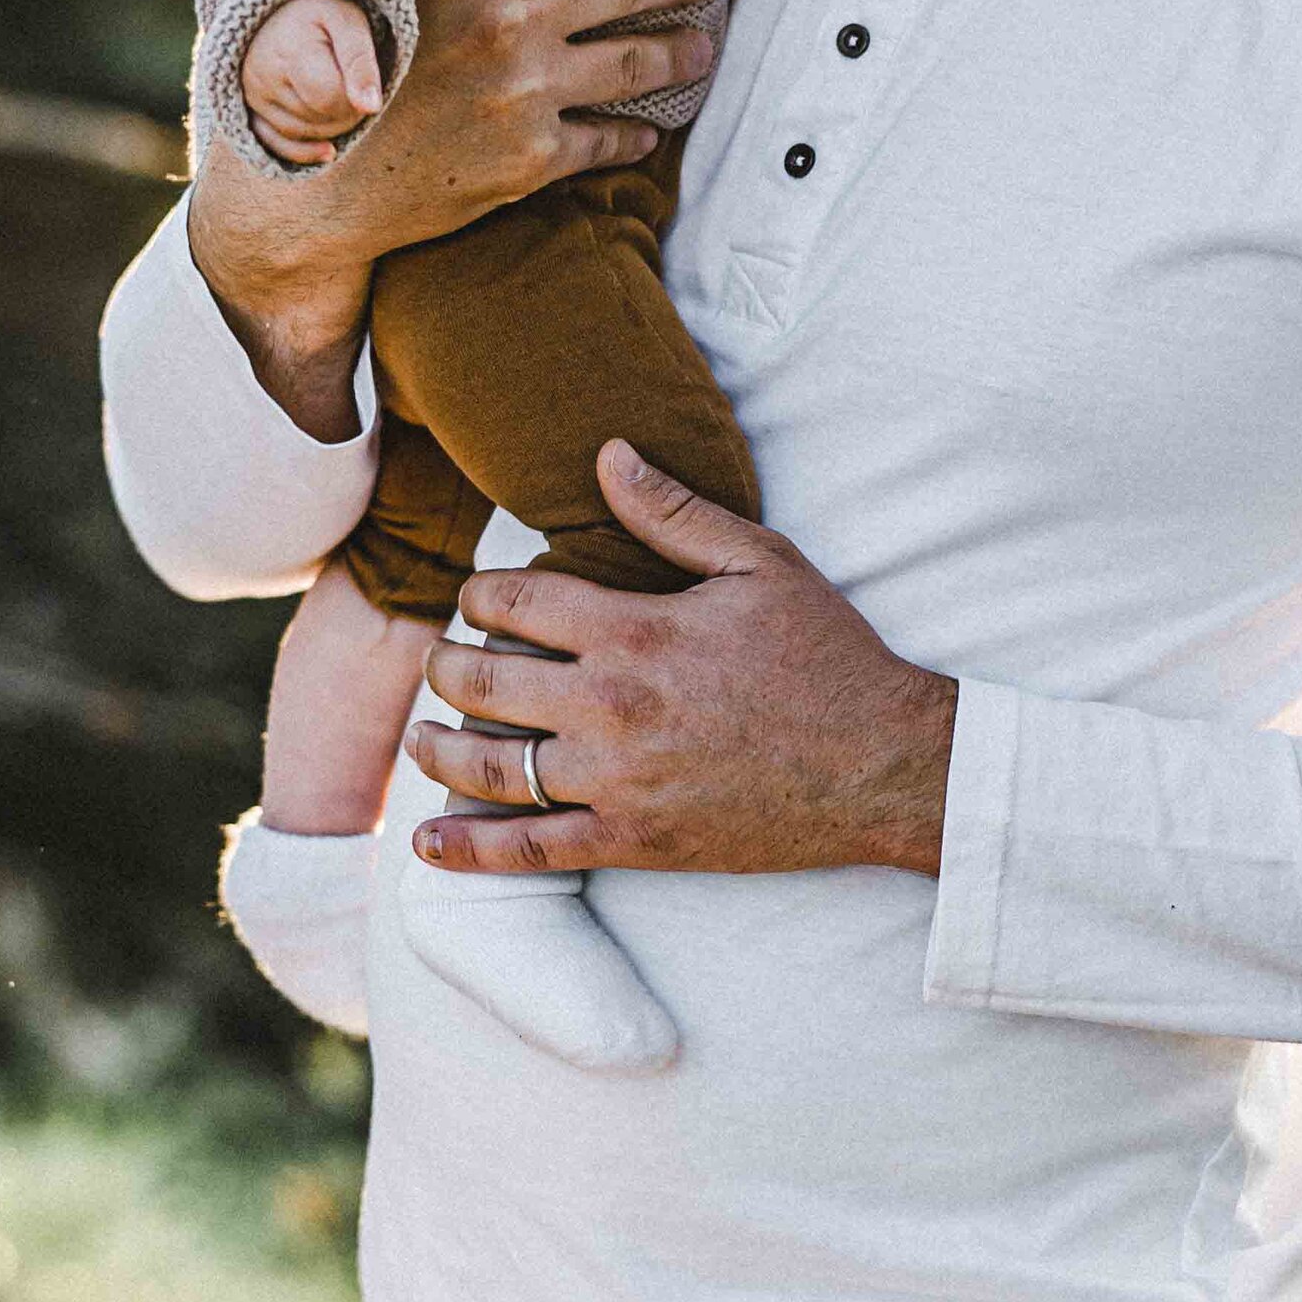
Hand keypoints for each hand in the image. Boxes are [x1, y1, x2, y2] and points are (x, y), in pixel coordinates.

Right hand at [189, 0, 724, 435]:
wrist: (315, 182)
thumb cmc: (351, 69)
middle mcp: (502, 21)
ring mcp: (522, 92)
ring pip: (634, 62)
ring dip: (681, 52)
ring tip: (702, 46)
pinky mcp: (530, 158)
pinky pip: (607, 138)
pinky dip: (635, 134)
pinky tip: (647, 132)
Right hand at [241, 0, 383, 166]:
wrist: (278, 5)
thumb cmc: (320, 11)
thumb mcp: (348, 22)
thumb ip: (361, 63)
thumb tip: (371, 107)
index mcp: (290, 52)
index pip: (329, 99)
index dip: (355, 99)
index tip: (364, 83)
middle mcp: (264, 77)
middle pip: (316, 118)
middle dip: (346, 112)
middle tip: (356, 90)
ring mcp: (253, 95)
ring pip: (299, 132)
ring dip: (330, 128)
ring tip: (345, 103)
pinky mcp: (249, 107)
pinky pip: (271, 142)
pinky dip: (301, 152)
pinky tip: (329, 152)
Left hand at [408, 446, 959, 880]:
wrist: (880, 765)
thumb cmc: (826, 656)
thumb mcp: (759, 562)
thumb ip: (673, 511)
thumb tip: (607, 452)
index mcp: (636, 630)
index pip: (517, 601)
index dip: (482, 593)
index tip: (479, 596)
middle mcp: (612, 707)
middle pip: (487, 681)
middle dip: (446, 666)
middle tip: (440, 661)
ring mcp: (617, 780)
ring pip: (492, 767)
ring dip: (439, 750)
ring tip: (422, 738)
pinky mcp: (632, 840)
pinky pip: (532, 850)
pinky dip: (471, 849)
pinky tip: (429, 842)